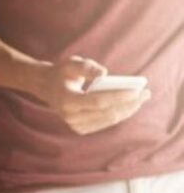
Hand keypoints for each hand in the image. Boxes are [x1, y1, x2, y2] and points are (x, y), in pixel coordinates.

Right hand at [35, 56, 150, 134]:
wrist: (46, 87)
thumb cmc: (62, 73)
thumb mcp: (71, 63)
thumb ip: (87, 67)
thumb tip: (105, 74)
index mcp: (67, 100)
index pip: (98, 102)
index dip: (119, 97)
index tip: (137, 91)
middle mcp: (70, 116)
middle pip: (107, 113)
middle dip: (129, 104)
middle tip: (146, 94)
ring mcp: (75, 125)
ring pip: (108, 120)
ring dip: (127, 110)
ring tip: (142, 99)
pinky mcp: (80, 128)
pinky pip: (104, 123)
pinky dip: (119, 115)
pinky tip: (130, 107)